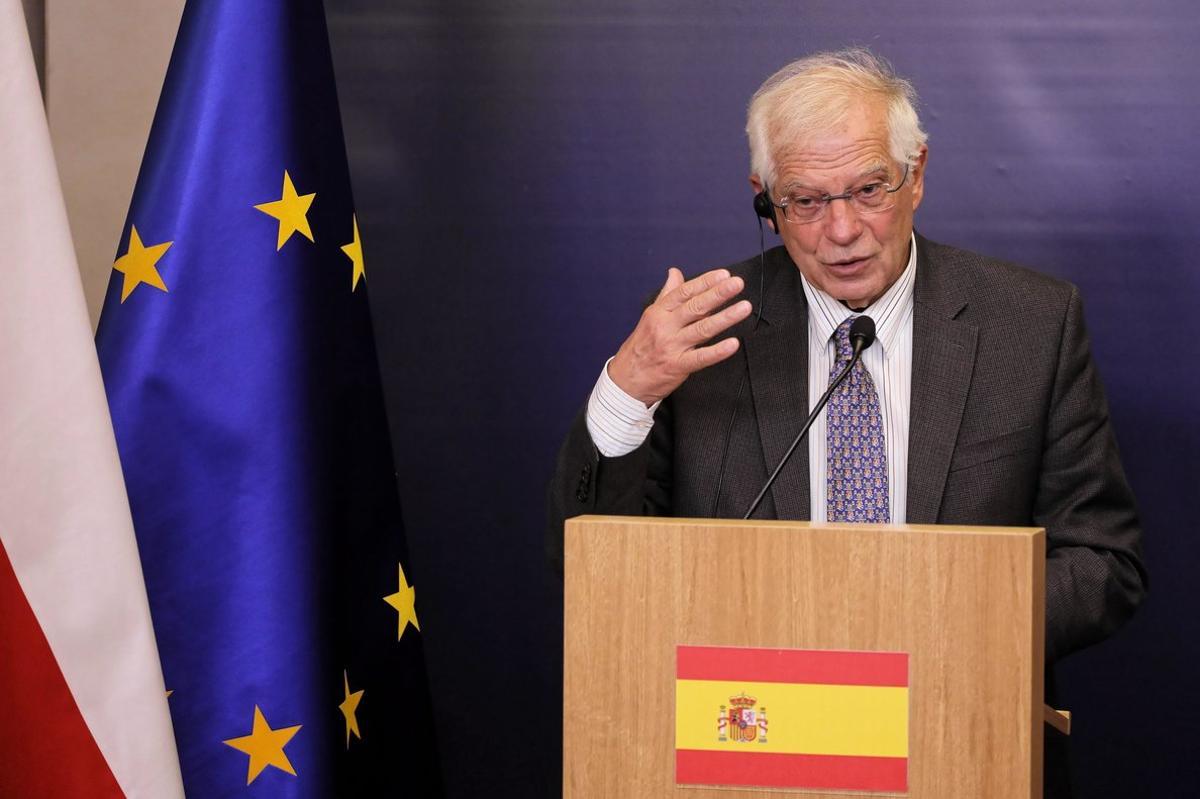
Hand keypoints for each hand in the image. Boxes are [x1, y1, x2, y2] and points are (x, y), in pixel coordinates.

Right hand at [608, 267, 751, 404]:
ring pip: (702, 329)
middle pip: (695, 307)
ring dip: (725, 317)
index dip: (705, 282)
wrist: (625, 380)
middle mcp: (665, 326)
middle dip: (718, 294)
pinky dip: (717, 351)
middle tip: (737, 284)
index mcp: (659, 312)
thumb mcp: (650, 317)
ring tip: (744, 307)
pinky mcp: (678, 366)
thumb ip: (667, 294)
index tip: (723, 274)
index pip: (684, 292)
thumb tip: (675, 272)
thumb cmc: (640, 347)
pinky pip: (701, 358)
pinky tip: (733, 344)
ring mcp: (672, 346)